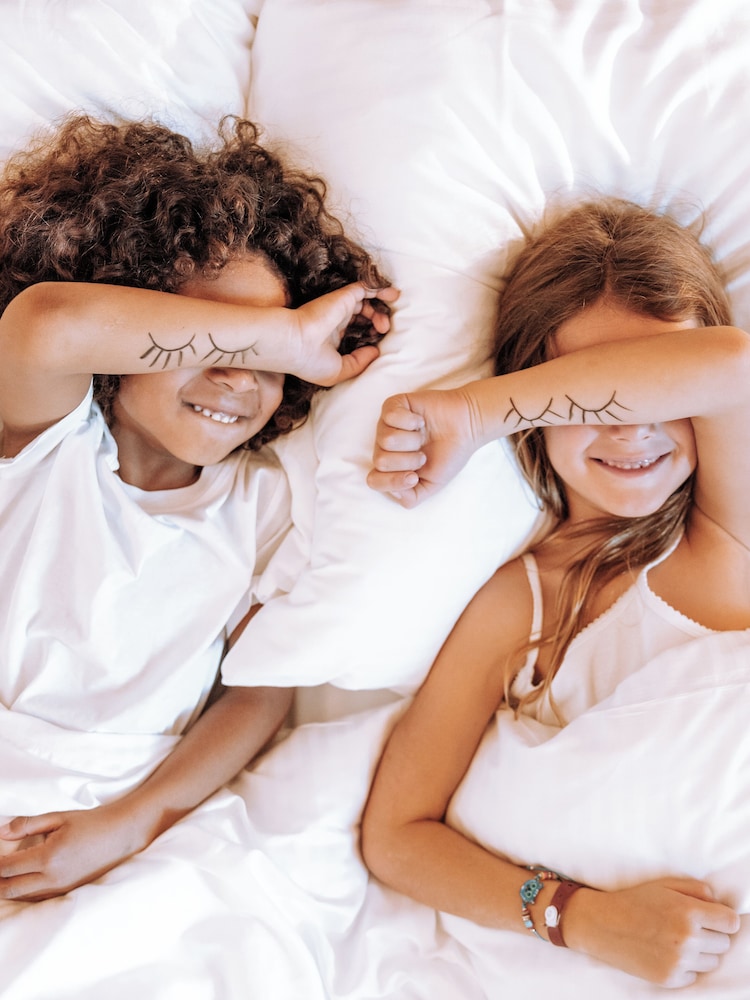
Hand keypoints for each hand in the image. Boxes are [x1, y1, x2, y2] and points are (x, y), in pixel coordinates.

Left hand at [0, 803, 144, 900]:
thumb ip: (28, 825)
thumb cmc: (91, 822)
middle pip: (9, 889)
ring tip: (5, 876)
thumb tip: (2, 832)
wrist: (121, 834)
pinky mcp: (68, 892)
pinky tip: (24, 880)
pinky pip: (38, 897)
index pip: (7, 868)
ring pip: (22, 896)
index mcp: (48, 857)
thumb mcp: (59, 818)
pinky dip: (25, 891)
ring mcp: (61, 888)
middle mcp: (52, 878)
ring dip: (9, 888)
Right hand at [288, 283, 398, 385]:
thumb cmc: (310, 361)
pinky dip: (381, 289)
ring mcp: (340, 307)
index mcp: (332, 337)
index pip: (355, 330)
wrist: (295, 345)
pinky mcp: (344, 297)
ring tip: (385, 326)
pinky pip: (367, 287)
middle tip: (383, 332)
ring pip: (366, 301)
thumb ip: (359, 362)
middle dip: (377, 323)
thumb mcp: (338, 371)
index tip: (375, 344)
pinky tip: (394, 295)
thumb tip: (377, 351)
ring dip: (380, 311)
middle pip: (362, 315)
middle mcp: (335, 320)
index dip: (369, 335)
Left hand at [367, 388, 480, 506]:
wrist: (466, 426)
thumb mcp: (432, 486)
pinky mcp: (393, 406)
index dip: (393, 481)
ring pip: (385, 440)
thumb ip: (411, 498)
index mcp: (391, 468)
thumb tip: (393, 490)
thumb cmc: (449, 454)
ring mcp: (386, 426)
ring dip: (412, 440)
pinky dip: (410, 421)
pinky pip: (390, 416)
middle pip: (380, 461)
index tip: (414, 477)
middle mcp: (384, 447)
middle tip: (423, 454)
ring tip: (423, 437)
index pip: (374, 480)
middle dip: (407, 460)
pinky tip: (420, 421)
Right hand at [567, 877, 739, 987]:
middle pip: (724, 943)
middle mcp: (687, 939)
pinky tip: (667, 953)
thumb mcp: (665, 884)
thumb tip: (720, 903)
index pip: (731, 923)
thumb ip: (698, 890)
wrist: (603, 924)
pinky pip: (694, 975)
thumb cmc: (635, 900)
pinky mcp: (670, 979)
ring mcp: (679, 961)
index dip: (723, 919)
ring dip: (701, 952)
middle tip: (687, 927)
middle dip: (711, 934)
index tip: (713, 918)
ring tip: (677, 940)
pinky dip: (685, 966)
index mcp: (688, 912)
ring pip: (712, 962)